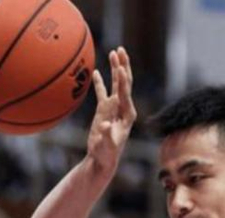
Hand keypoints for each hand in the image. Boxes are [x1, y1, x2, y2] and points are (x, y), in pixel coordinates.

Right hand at [87, 47, 136, 173]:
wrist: (103, 159)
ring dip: (114, 68)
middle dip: (123, 66)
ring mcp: (114, 107)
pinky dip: (100, 82)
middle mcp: (123, 108)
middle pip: (125, 83)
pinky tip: (96, 71)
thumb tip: (106, 125)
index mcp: (127, 114)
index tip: (120, 67)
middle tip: (120, 50)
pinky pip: (102, 92)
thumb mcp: (108, 146)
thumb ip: (108, 135)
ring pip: (115, 84)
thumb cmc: (107, 154)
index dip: (123, 80)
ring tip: (113, 52)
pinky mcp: (105, 110)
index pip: (125, 93)